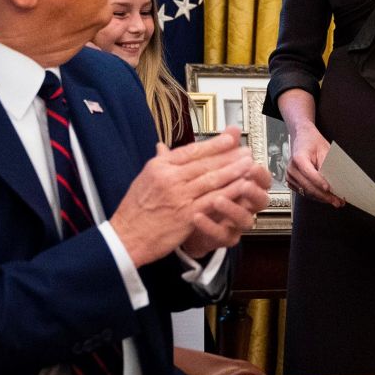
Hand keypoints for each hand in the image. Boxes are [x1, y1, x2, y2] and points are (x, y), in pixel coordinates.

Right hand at [110, 130, 267, 266]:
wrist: (125, 237)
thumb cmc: (134, 210)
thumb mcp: (143, 178)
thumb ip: (159, 162)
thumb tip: (162, 146)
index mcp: (159, 166)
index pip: (192, 150)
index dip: (214, 143)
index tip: (230, 138)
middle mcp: (169, 177)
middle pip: (205, 163)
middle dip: (229, 155)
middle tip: (246, 150)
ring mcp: (179, 196)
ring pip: (212, 179)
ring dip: (234, 171)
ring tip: (249, 164)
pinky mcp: (186, 215)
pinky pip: (212, 200)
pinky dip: (229, 192)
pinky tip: (241, 187)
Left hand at [182, 144, 271, 257]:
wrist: (189, 220)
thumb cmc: (206, 190)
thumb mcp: (211, 168)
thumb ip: (222, 149)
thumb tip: (232, 128)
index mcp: (246, 185)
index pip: (263, 179)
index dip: (260, 173)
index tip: (252, 162)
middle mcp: (246, 205)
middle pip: (261, 200)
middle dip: (253, 191)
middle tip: (243, 183)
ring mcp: (237, 223)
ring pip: (245, 220)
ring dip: (232, 209)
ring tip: (217, 199)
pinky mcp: (224, 238)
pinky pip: (222, 235)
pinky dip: (209, 226)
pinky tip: (196, 216)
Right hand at [285, 121, 343, 207]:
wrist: (303, 138)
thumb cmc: (312, 142)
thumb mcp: (324, 150)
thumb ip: (327, 165)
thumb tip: (335, 180)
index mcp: (298, 158)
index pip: (309, 173)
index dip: (320, 182)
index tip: (329, 189)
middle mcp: (291, 168)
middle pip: (308, 186)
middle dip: (324, 195)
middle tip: (337, 200)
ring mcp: (290, 176)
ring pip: (307, 192)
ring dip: (321, 198)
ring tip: (334, 200)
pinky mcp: (291, 182)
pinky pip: (304, 192)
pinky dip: (315, 196)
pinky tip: (325, 197)